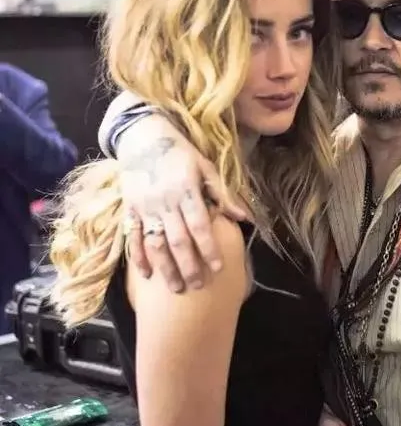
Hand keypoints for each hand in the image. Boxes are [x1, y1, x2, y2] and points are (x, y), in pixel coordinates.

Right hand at [117, 115, 245, 291]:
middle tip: (198, 287)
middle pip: (178, 240)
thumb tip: (246, 217)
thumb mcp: (205, 168)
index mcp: (186, 191)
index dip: (209, 248)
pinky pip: (133, 237)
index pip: (199, 225)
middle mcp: (165, 202)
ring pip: (155, 243)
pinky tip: (147, 275)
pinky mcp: (130, 209)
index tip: (217, 268)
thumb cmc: (180, 154)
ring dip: (165, 267)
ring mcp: (145, 207)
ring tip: (176, 288)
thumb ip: (224, 194)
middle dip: (188, 266)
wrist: (142, 137)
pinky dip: (138, 257)